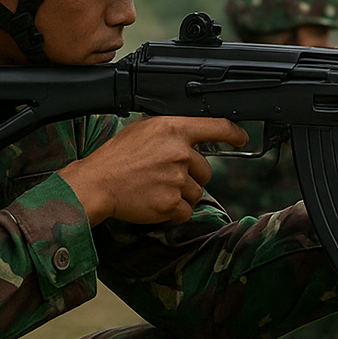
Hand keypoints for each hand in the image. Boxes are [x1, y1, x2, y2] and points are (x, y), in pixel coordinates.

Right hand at [60, 116, 247, 224]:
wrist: (97, 184)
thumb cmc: (115, 158)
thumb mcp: (142, 130)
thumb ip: (170, 132)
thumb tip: (189, 137)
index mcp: (173, 129)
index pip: (216, 126)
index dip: (233, 133)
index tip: (241, 138)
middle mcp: (179, 152)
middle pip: (206, 170)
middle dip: (191, 176)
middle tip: (165, 176)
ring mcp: (177, 179)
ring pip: (197, 193)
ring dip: (182, 195)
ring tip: (156, 189)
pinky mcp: (171, 203)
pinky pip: (186, 212)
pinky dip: (173, 211)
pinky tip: (155, 202)